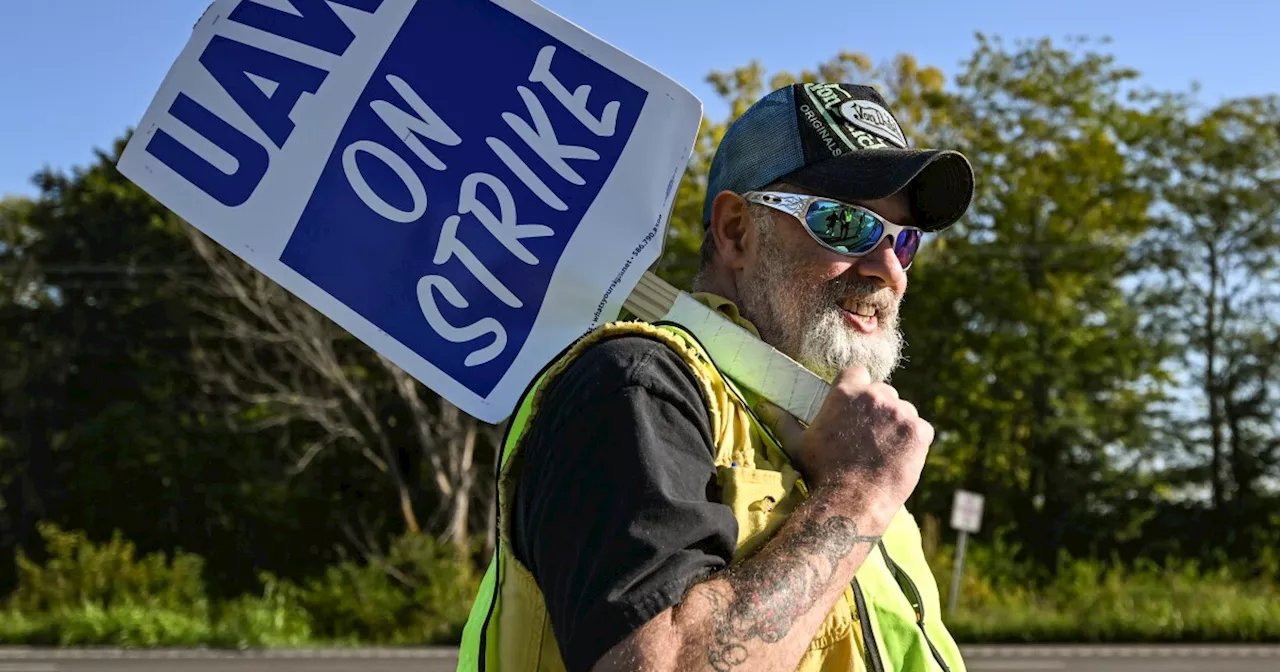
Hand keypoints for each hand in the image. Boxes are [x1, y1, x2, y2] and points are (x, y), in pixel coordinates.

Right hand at [756, 366, 932, 525]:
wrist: (851, 501)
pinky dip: (913, 442)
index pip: (858, 373)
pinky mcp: (920, 431)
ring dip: (897, 425)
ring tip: (882, 451)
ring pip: (904, 411)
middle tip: (867, 437)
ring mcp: (901, 413)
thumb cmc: (821, 472)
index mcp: (846, 390)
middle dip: (878, 410)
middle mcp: (876, 395)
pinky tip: (898, 458)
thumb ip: (782, 420)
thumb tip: (762, 405)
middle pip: (883, 392)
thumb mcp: (797, 443)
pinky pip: (921, 430)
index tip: (855, 410)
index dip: (857, 390)